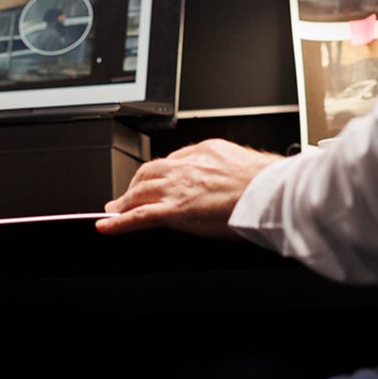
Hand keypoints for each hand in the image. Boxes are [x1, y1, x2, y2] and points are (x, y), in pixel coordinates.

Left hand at [96, 139, 280, 238]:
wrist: (271, 193)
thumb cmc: (269, 184)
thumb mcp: (250, 166)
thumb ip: (236, 172)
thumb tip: (241, 181)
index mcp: (207, 151)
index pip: (175, 160)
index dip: (162, 173)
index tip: (158, 180)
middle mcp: (188, 166)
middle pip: (151, 172)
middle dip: (137, 183)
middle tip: (127, 194)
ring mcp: (178, 188)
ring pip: (141, 191)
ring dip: (124, 201)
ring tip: (113, 210)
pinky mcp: (174, 211)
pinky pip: (138, 216)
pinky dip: (119, 222)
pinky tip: (106, 226)